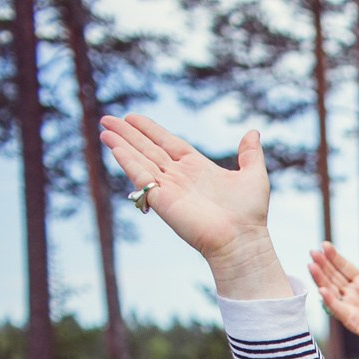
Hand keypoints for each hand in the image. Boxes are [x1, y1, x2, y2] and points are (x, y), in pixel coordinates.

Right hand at [98, 114, 285, 297]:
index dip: (150, 130)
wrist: (242, 240)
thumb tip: (253, 132)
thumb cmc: (250, 213)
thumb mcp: (254, 175)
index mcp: (198, 168)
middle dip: (128, 133)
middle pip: (149, 149)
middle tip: (108, 119)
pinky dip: (126, 160)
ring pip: (141, 159)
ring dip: (122, 144)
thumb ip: (250, 153)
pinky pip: (140, 175)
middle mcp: (180, 177)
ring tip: (104, 130)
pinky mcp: (162, 199)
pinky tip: (114, 147)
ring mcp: (169, 188)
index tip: (133, 118)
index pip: (168, 143)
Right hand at [308, 243, 358, 358]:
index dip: (335, 257)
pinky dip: (329, 299)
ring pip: (331, 289)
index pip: (345, 267)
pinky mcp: (350, 318)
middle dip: (323, 264)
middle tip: (313, 252)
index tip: (325, 245)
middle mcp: (353, 292)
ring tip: (311, 266)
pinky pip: (337, 308)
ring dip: (320, 278)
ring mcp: (349, 305)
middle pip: (334, 276)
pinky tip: (322, 289)